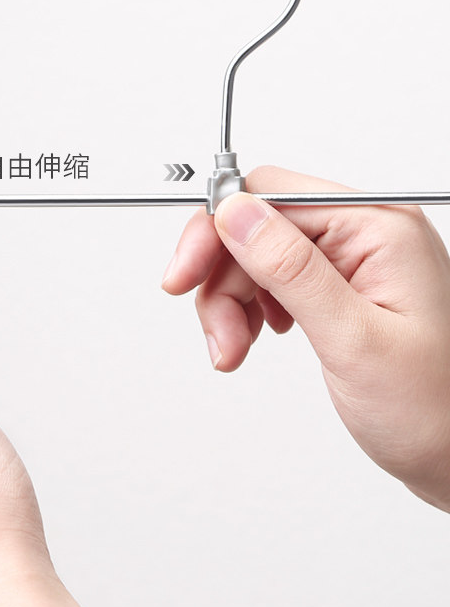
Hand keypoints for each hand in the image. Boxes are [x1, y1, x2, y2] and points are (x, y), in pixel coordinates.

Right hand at [162, 166, 449, 510]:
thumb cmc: (435, 409)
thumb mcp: (355, 340)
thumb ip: (291, 270)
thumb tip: (234, 213)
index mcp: (377, 227)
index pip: (270, 197)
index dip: (216, 233)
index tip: (182, 277)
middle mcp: (361, 233)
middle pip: (253, 228)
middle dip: (221, 280)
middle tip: (218, 335)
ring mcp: (346, 260)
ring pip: (252, 256)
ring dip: (228, 302)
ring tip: (233, 350)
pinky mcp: (333, 286)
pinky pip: (267, 279)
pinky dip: (245, 310)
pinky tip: (251, 339)